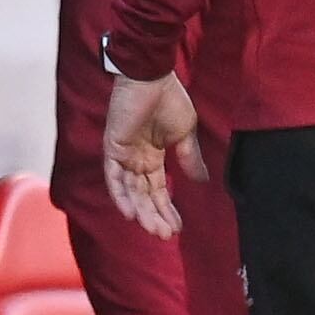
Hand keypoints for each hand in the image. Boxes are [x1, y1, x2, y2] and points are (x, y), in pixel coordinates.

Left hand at [102, 71, 203, 239]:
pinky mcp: (113, 149)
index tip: (178, 228)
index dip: (167, 209)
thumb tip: (201, 181)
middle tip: (166, 236)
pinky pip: (114, 178)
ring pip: (131, 192)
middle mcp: (137, 160)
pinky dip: (121, 196)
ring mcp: (124, 155)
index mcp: (153, 156)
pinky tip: (131, 214)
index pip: (159, 190)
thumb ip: (189, 158)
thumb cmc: (169, 100)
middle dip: (156, 216)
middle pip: (144, 196)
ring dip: (142, 212)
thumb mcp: (184, 134)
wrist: (153, 77)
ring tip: (154, 230)